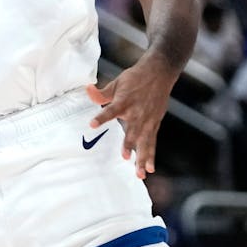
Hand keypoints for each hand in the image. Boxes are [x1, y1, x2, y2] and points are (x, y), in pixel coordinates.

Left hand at [85, 56, 180, 178]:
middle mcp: (136, 112)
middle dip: (129, 144)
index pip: (111, 110)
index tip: (92, 124)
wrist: (159, 73)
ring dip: (142, 158)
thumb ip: (102, 93)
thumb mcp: (117, 82)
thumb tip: (87, 91)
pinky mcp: (154, 124)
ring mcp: (147, 120)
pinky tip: (149, 169)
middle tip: (125, 157)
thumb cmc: (136, 78)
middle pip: (132, 131)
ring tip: (139, 173)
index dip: (102, 117)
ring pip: (144, 142)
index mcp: (124, 101)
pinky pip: (152, 142)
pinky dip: (151, 155)